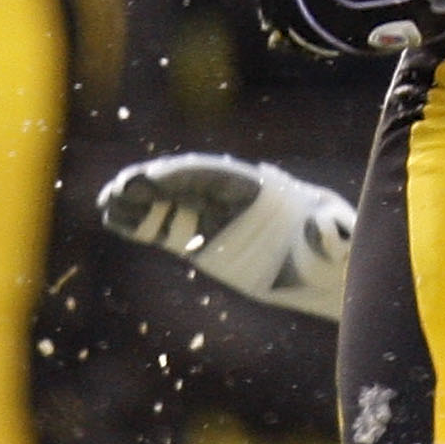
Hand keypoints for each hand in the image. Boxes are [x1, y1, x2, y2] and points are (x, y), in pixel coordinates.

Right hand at [96, 153, 352, 322]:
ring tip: (108, 202)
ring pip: (168, 204)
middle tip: (124, 186)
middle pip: (186, 184)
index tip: (158, 178)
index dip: (187, 174)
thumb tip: (327, 227)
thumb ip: (330, 234)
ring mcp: (210, 218)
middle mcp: (230, 198)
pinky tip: (113, 218)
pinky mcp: (197, 242)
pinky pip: (163, 228)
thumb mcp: (336, 242)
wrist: (322, 269)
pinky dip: (139, 223)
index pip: (217, 174)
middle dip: (155, 183)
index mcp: (260, 188)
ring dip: (138, 201)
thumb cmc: (332, 250)